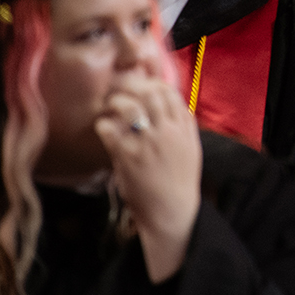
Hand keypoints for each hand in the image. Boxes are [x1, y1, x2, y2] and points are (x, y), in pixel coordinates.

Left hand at [97, 70, 201, 283]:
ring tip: (110, 106)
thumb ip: (184, 127)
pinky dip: (104, 124)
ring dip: (117, 102)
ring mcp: (147, 142)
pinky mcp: (127, 156)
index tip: (142, 85)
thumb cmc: (180, 181)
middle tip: (121, 91)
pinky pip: (111, 129)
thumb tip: (172, 107)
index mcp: (183, 128)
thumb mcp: (191, 149)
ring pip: (130, 106)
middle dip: (132, 87)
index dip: (153, 84)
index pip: (170, 93)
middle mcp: (167, 131)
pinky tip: (103, 127)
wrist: (172, 210)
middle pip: (150, 93)